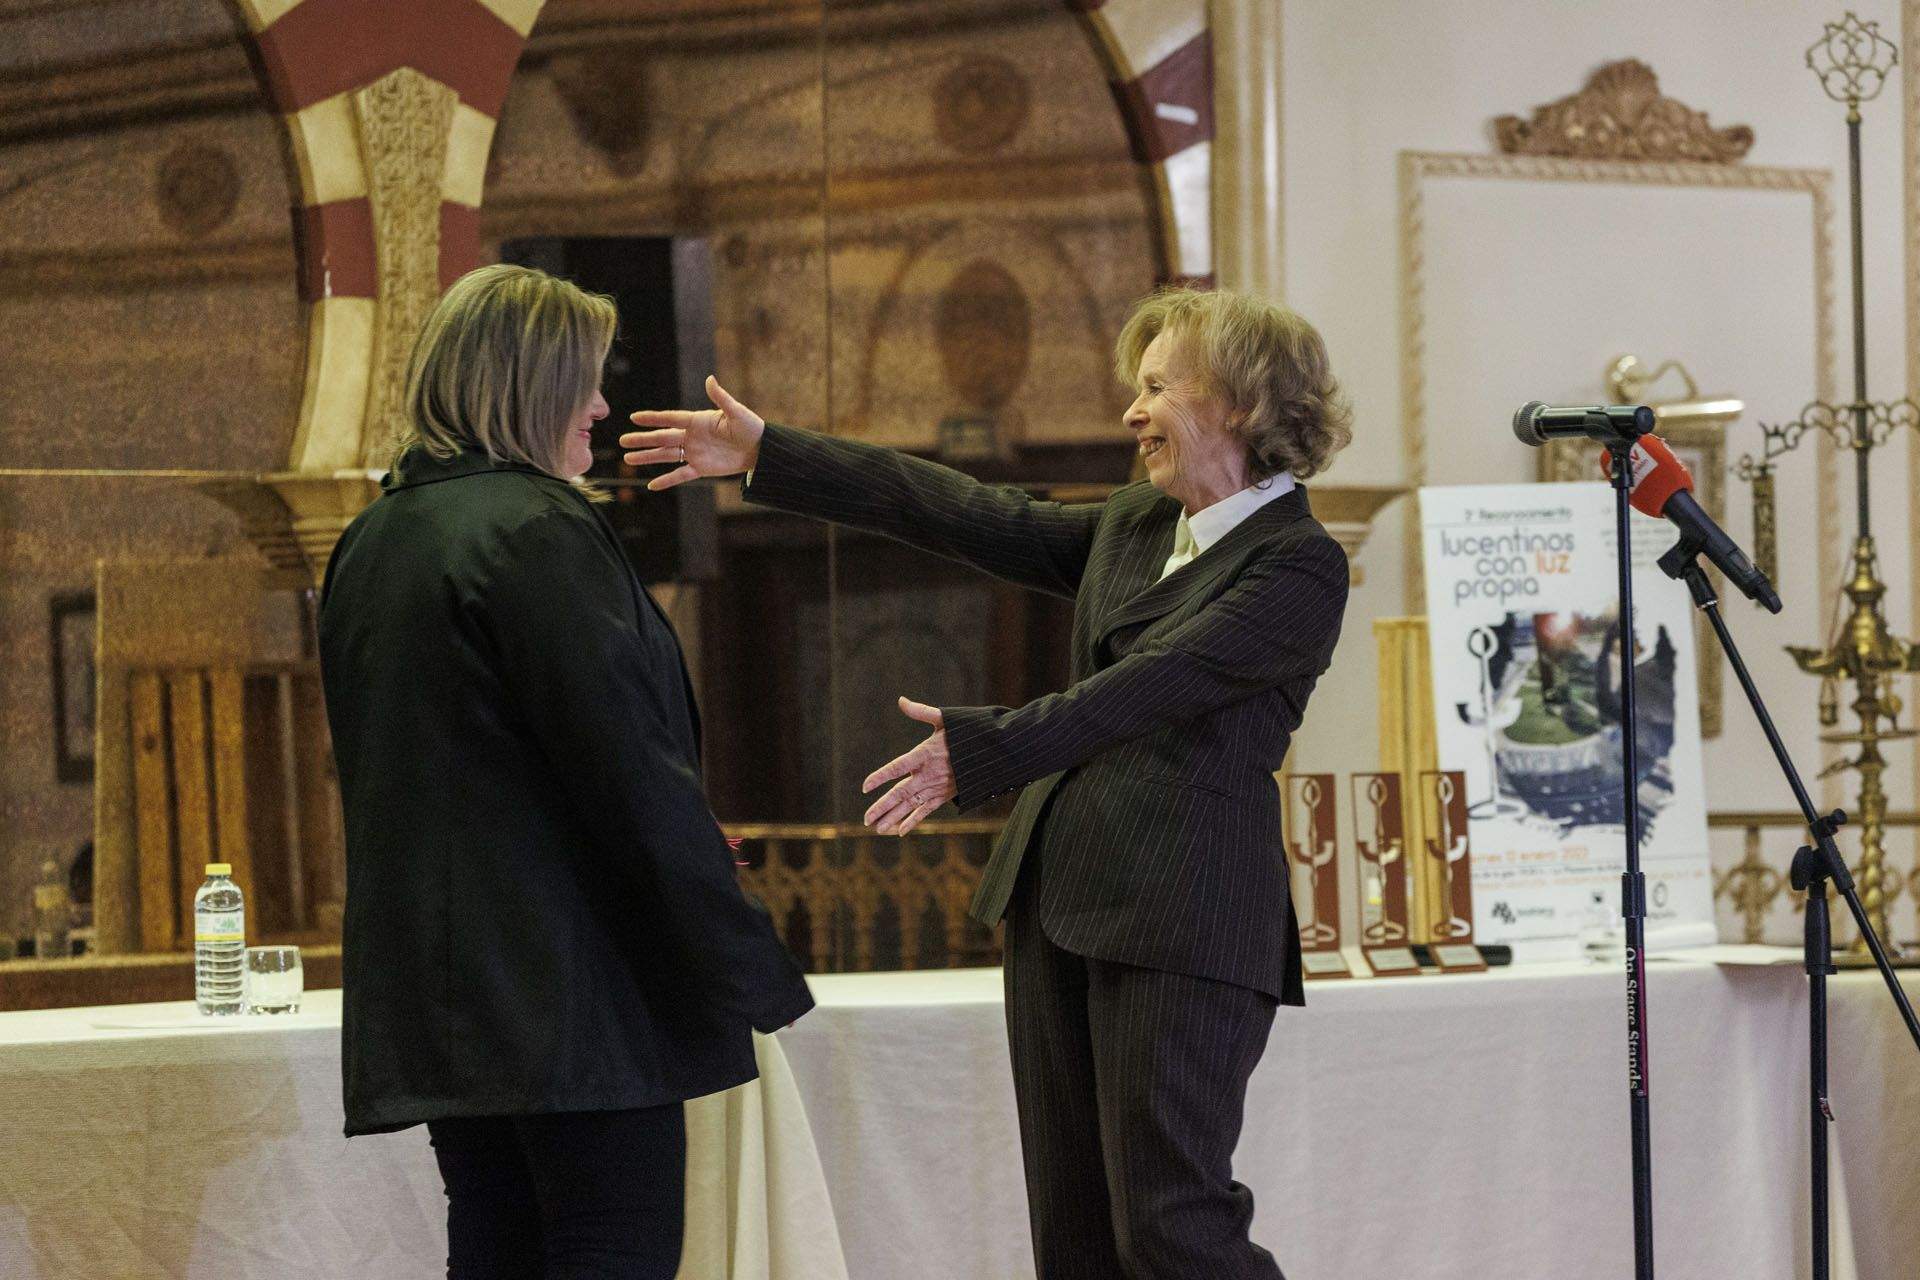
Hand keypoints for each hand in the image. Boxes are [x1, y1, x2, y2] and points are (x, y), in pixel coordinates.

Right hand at [620, 374, 765, 490]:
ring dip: (647, 457)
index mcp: (697, 421)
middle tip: (622, 440)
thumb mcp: (736, 412)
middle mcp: (692, 436)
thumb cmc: (751, 427)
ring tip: (628, 459)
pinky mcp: (701, 468)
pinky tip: (651, 486)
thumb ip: (721, 397)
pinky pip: (680, 475)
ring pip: (666, 456)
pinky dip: (667, 480)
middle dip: (642, 439)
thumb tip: (710, 379)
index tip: (634, 417)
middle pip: (662, 438)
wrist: (762, 449)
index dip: (652, 418)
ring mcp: (694, 453)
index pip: (670, 419)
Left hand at [861, 698, 955, 835]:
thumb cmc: (968, 732)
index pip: (897, 767)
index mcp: (925, 754)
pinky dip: (913, 821)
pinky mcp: (945, 795)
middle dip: (882, 807)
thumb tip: (901, 700)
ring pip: (911, 806)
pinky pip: (926, 811)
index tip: (864, 787)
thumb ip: (920, 712)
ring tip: (877, 829)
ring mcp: (937, 787)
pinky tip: (899, 831)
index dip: (880, 777)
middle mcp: (929, 774)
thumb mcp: (945, 718)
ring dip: (894, 818)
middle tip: (865, 819)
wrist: (994, 752)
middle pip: (901, 793)